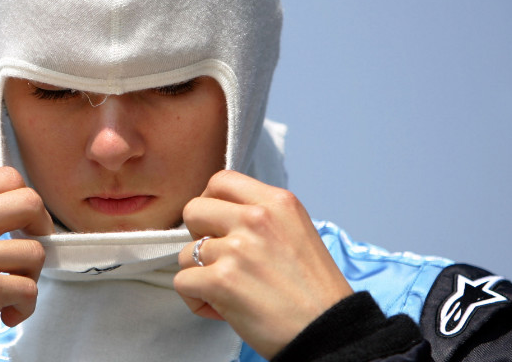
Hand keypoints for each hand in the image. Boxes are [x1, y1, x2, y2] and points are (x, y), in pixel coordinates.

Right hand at [0, 167, 52, 361]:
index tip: (25, 222)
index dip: (25, 201)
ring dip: (31, 276)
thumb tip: (5, 216)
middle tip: (29, 251)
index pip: (6, 177)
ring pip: (35, 251)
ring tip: (10, 290)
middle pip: (29, 201)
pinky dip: (24, 307)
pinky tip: (6, 314)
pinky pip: (28, 291)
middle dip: (41, 228)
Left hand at [174, 170, 352, 358]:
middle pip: (194, 210)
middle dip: (198, 237)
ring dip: (200, 275)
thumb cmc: (313, 291)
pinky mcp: (222, 280)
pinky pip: (183, 282)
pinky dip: (196, 300)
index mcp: (278, 202)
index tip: (216, 224)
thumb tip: (219, 216)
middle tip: (220, 259)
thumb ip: (261, 216)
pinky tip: (221, 309)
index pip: (221, 180)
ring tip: (227, 292)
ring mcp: (237, 248)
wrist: (329, 332)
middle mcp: (256, 218)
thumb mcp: (296, 231)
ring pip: (186, 253)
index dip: (210, 202)